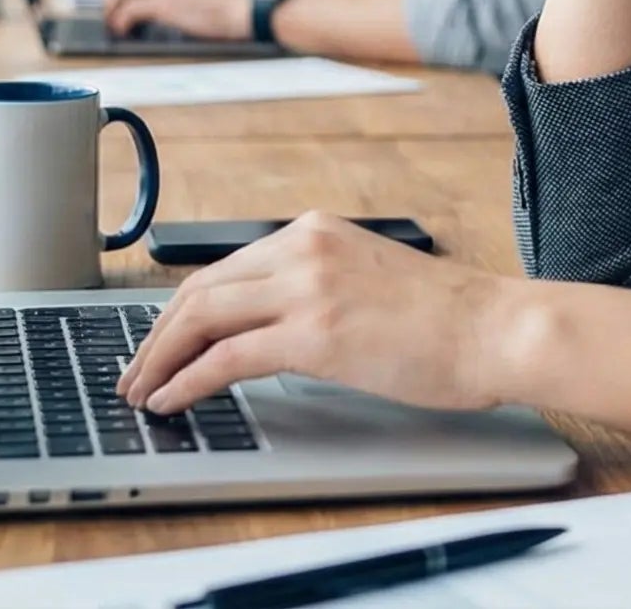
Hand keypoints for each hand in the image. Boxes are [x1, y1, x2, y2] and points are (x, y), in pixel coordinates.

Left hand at [116, 212, 523, 413]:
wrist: (496, 328)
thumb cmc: (447, 318)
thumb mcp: (368, 278)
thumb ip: (316, 287)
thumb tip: (266, 328)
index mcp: (314, 231)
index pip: (222, 268)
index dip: (179, 311)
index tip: (159, 341)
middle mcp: (303, 247)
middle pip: (198, 288)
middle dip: (156, 335)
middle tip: (134, 372)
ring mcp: (307, 287)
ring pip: (201, 316)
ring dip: (160, 359)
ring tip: (142, 391)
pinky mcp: (314, 333)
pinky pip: (226, 356)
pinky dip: (188, 380)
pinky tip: (173, 400)